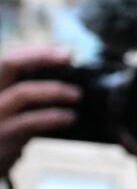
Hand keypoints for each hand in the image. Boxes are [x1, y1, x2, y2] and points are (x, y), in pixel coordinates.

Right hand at [0, 46, 77, 177]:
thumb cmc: (1, 136)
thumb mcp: (10, 110)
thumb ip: (27, 96)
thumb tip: (65, 83)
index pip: (8, 59)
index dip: (36, 52)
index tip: (65, 52)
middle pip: (8, 63)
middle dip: (40, 55)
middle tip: (68, 56)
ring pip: (22, 92)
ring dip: (55, 91)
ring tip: (77, 95)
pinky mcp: (0, 135)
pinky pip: (29, 122)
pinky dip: (53, 117)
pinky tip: (69, 117)